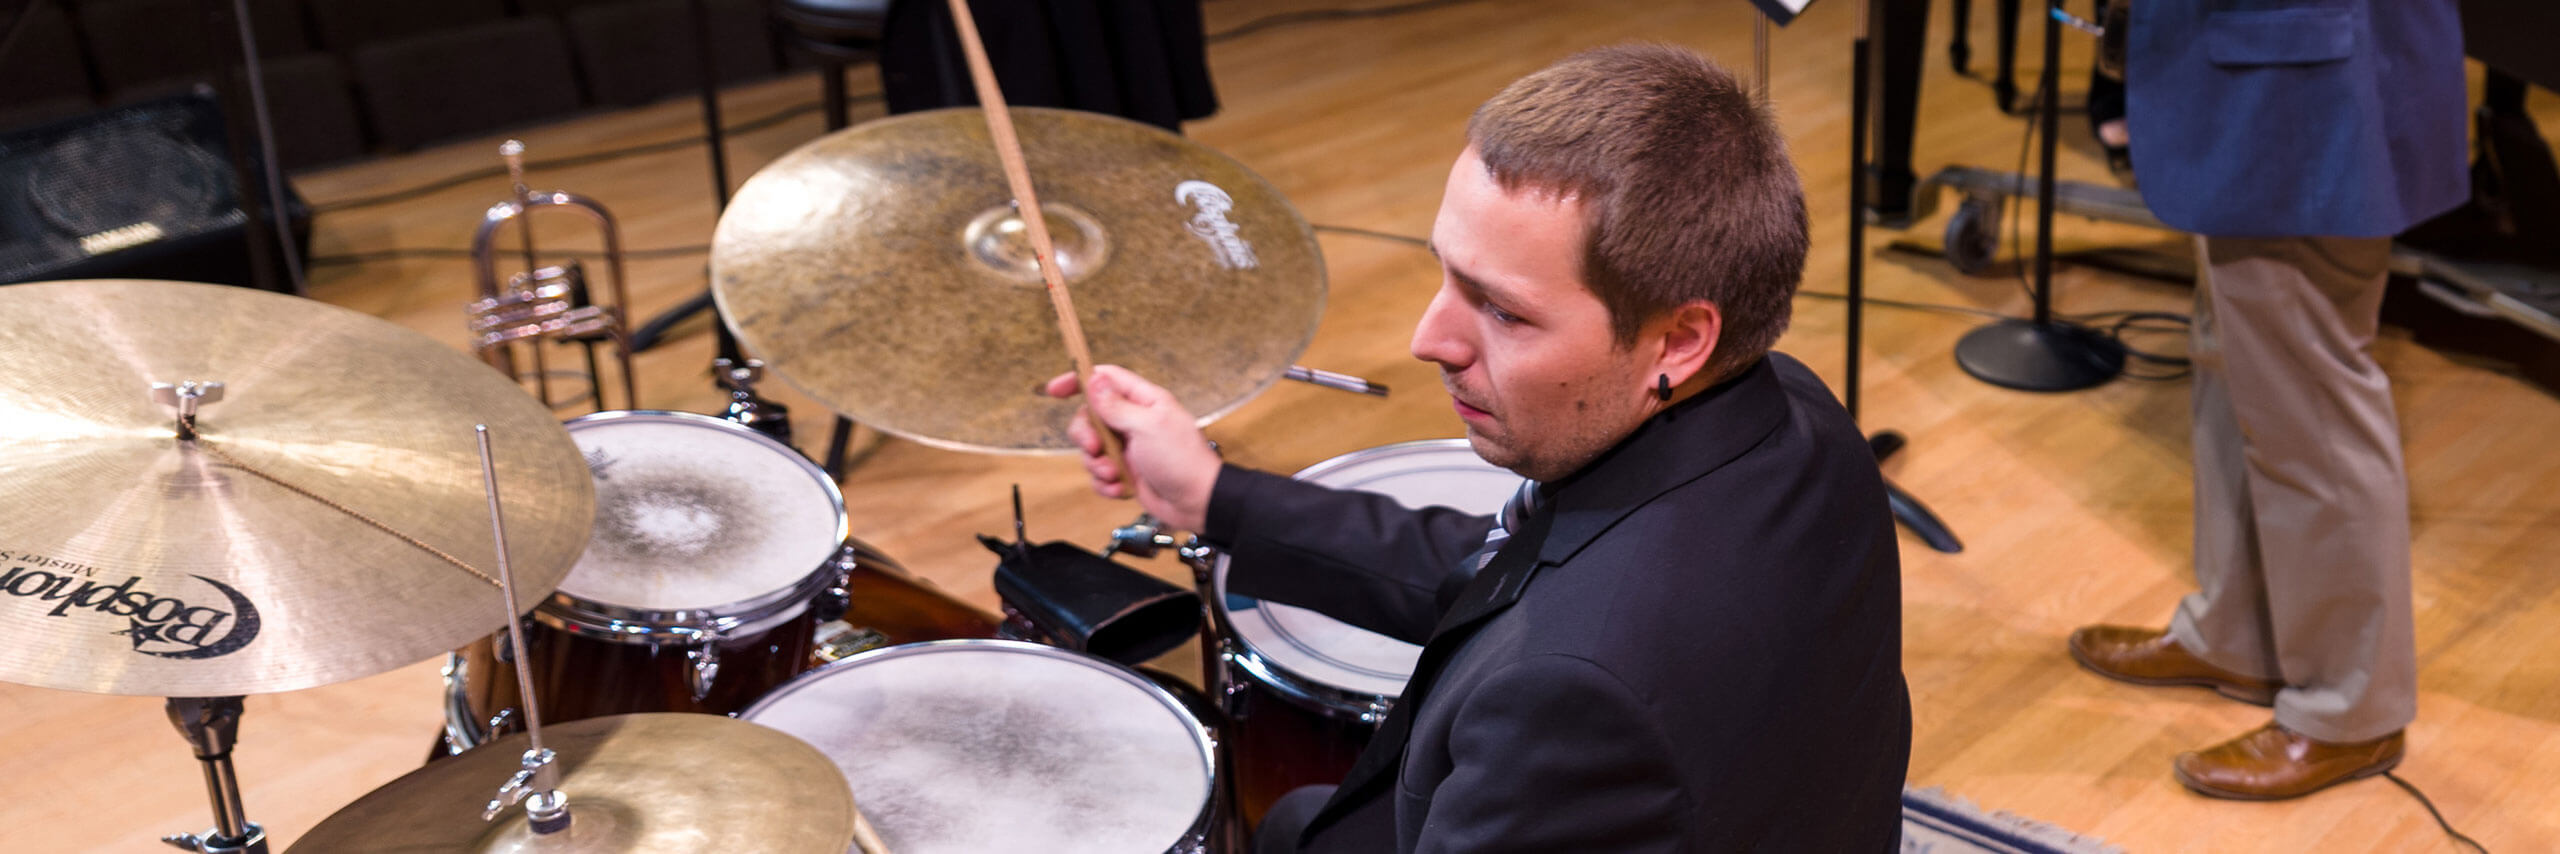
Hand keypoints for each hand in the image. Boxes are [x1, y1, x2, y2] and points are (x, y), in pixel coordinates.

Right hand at [1043, 365, 1221, 531]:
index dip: (1078, 381)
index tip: (1054, 390)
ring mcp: (1128, 447)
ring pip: (1091, 449)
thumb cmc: (1183, 460)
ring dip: (1097, 465)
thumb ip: (1117, 405)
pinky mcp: (1126, 472)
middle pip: (1090, 417)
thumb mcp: (1148, 426)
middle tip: (1096, 448)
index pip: (1105, 379)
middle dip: (1086, 436)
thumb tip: (1094, 380)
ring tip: (1115, 474)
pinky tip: (1120, 487)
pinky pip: (1099, 474)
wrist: (1197, 501)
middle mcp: (1133, 421)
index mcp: (1143, 401)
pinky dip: (1105, 483)